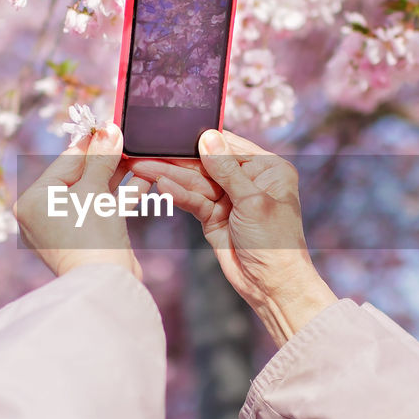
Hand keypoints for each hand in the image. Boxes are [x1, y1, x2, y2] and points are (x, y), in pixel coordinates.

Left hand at [14, 123, 143, 280]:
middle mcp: (45, 214)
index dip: (91, 142)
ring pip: (95, 192)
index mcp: (34, 200)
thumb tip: (109, 129)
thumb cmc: (90, 234)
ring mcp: (67, 228)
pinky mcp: (88, 239)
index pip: (65, 161)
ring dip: (118, 176)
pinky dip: (122, 196)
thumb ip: (101, 157)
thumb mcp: (94, 189)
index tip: (109, 125)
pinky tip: (144, 179)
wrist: (105, 284)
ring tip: (139, 157)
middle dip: (107, 159)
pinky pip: (103, 209)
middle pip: (80, 176)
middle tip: (127, 139)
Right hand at [130, 129, 335, 346]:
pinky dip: (178, 195)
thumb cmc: (276, 242)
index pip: (230, 146)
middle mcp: (249, 180)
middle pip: (208, 163)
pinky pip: (194, 201)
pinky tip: (161, 186)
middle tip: (148, 151)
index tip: (175, 132)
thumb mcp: (252, 201)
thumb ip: (226, 169)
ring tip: (143, 167)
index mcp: (268, 169)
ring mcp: (229, 199)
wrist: (272, 286)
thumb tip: (208, 137)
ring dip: (171, 176)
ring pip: (196, 182)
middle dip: (178, 159)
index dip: (202, 139)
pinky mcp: (214, 217)